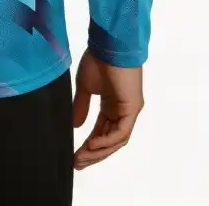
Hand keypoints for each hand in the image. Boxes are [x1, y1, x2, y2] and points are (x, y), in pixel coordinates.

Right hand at [72, 50, 144, 169]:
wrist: (108, 45)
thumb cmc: (98, 61)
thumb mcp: (85, 87)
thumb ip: (82, 107)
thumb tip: (75, 126)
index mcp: (112, 106)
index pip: (102, 132)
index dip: (89, 145)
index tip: (75, 155)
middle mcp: (122, 111)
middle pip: (109, 140)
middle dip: (93, 154)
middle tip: (77, 163)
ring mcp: (129, 111)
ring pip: (116, 140)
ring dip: (98, 151)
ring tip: (81, 158)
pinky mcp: (133, 108)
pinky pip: (121, 132)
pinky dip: (107, 141)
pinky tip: (92, 145)